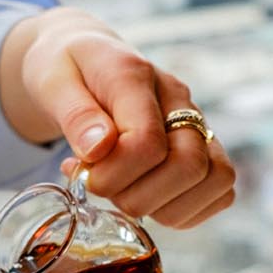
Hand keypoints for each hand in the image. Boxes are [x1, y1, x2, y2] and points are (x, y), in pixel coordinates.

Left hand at [0, 7, 235, 227]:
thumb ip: (75, 114)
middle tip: (103, 188)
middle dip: (139, 197)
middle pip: (189, 166)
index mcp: (138, 77)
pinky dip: (185, 211)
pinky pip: (221, 192)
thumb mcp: (52, 82)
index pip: (147, 142)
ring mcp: (197, 124)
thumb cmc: (65, 71)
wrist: (82, 61)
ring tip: (125, 193)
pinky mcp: (205, 147)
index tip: (81, 174)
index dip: (114, 175)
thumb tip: (99, 148)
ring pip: (215, 180)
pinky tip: (149, 200)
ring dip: (164, 207)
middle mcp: (178, 100)